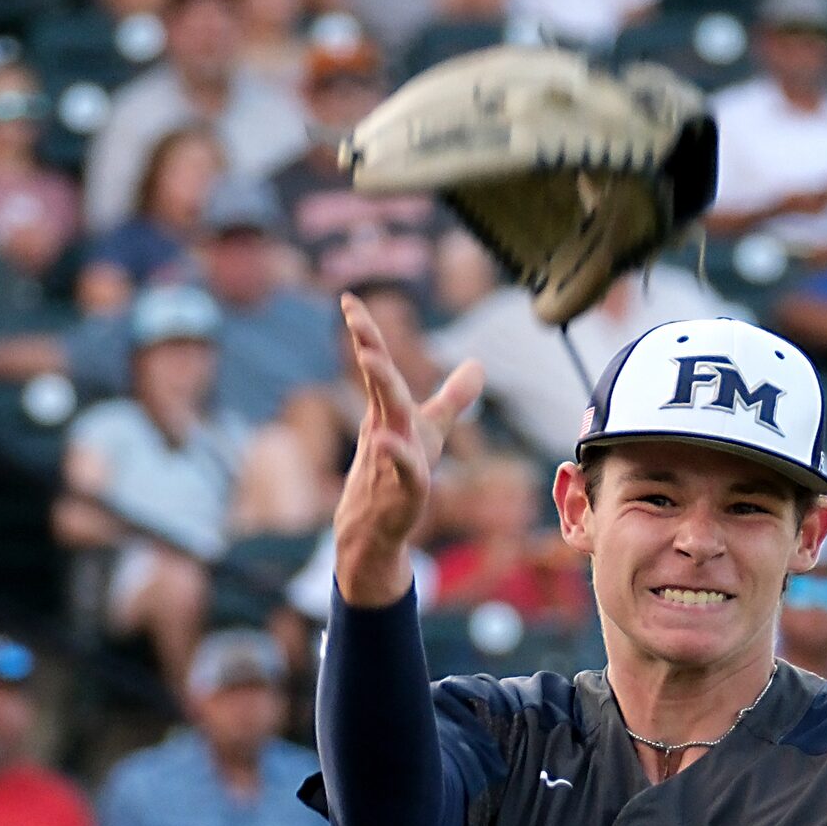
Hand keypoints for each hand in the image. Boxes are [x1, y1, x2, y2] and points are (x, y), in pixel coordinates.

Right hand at [334, 292, 482, 606]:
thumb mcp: (430, 430)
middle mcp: (385, 428)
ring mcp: (390, 458)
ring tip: (371, 357)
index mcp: (388, 411)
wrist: (375, 527)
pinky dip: (396, 453)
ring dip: (381, 388)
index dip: (365, 332)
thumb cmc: (399, 473)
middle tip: (356, 320)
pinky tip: (386, 439)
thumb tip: (478, 363)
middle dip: (370, 350)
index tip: (348, 297)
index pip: (376, 365)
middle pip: (379, 384)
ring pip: (386, 419)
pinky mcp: (404, 489)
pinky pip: (401, 467)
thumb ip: (453, 397)